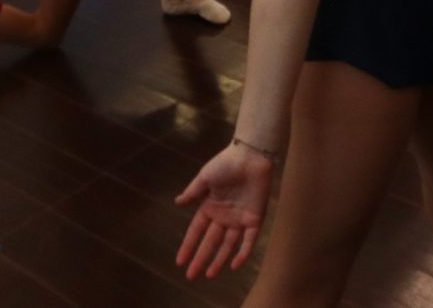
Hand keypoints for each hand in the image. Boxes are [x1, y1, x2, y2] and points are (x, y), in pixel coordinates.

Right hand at [175, 143, 272, 278]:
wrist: (251, 155)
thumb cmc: (227, 163)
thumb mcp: (205, 177)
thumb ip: (193, 192)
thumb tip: (177, 202)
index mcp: (210, 206)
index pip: (196, 231)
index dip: (188, 246)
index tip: (179, 261)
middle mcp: (223, 216)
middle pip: (210, 242)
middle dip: (200, 258)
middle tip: (191, 276)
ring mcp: (239, 219)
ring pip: (228, 245)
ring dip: (219, 260)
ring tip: (209, 275)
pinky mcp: (255, 219)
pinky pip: (249, 240)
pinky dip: (242, 253)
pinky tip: (234, 265)